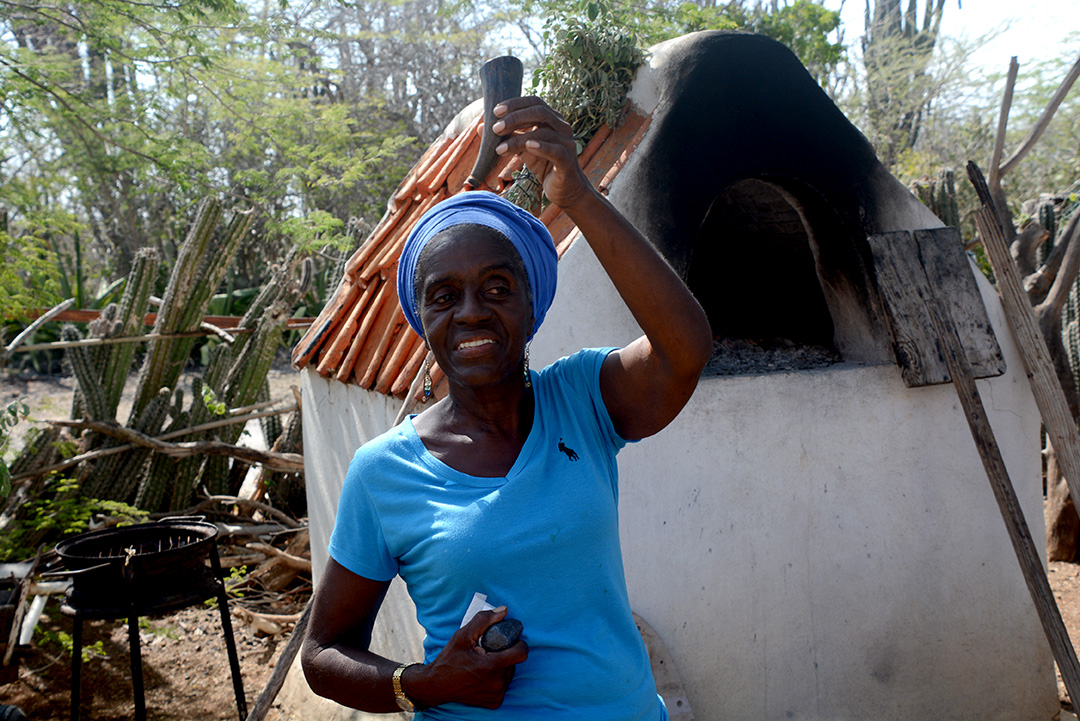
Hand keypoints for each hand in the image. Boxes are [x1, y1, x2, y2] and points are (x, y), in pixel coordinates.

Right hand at [407, 606, 528, 709]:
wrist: (436, 686)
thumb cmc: (449, 659)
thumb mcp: (463, 636)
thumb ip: (484, 621)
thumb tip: (504, 610)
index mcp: (491, 666)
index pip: (521, 653)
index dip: (518, 643)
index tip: (510, 640)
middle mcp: (496, 683)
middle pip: (514, 662)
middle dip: (505, 654)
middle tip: (488, 651)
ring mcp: (496, 695)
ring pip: (509, 673)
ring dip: (501, 666)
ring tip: (484, 663)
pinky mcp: (494, 702)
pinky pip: (503, 685)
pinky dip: (497, 678)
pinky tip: (483, 675)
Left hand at [491, 97, 593, 210]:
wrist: (564, 190)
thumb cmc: (544, 165)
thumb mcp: (522, 149)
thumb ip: (507, 136)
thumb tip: (481, 128)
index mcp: (552, 120)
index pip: (534, 102)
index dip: (515, 104)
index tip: (496, 111)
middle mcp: (562, 127)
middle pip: (540, 112)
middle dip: (515, 118)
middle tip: (496, 128)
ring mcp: (567, 143)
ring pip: (543, 133)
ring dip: (519, 138)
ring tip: (500, 148)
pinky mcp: (568, 160)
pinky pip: (555, 150)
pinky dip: (541, 147)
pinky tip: (527, 148)